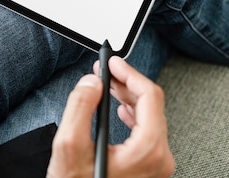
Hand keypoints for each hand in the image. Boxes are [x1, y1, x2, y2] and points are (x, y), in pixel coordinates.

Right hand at [46, 56, 174, 177]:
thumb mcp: (68, 145)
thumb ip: (80, 107)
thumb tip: (92, 82)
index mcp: (148, 150)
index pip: (149, 97)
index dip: (129, 73)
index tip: (112, 62)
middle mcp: (159, 158)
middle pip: (152, 105)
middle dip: (126, 82)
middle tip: (105, 69)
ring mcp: (156, 164)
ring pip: (150, 117)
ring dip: (127, 96)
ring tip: (107, 84)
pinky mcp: (148, 168)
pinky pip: (147, 131)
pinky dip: (131, 113)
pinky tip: (119, 107)